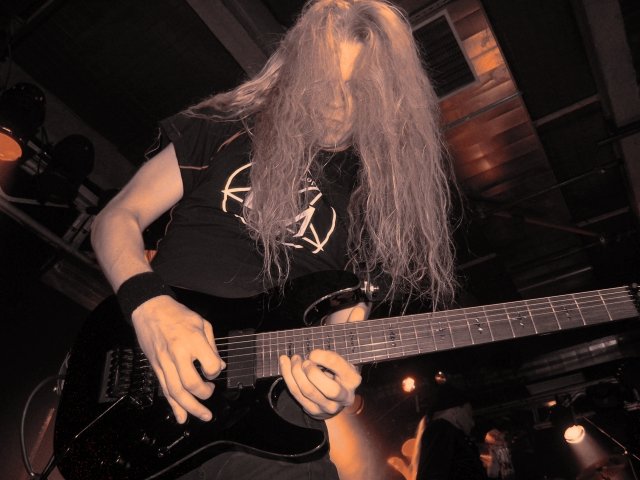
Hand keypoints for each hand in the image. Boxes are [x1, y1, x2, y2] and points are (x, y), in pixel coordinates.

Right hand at [130, 295, 224, 422]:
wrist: (150, 309)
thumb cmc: (179, 314)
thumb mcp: (202, 323)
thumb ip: (212, 346)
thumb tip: (220, 366)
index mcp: (193, 340)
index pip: (209, 366)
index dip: (215, 372)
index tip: (214, 370)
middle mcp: (178, 354)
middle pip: (191, 384)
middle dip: (204, 394)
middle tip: (210, 391)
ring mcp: (164, 363)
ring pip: (176, 392)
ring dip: (191, 408)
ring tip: (204, 416)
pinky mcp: (156, 368)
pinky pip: (165, 390)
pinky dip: (174, 406)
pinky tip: (182, 418)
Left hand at [279, 349, 360, 418]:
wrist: (334, 398)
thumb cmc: (336, 374)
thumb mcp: (339, 363)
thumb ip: (329, 359)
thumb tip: (312, 357)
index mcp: (352, 379)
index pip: (340, 367)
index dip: (324, 358)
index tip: (313, 353)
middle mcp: (344, 397)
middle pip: (329, 389)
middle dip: (313, 373)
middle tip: (305, 362)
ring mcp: (328, 407)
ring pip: (308, 391)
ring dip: (296, 372)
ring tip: (294, 359)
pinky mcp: (313, 410)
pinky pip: (296, 393)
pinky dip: (288, 376)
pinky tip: (284, 363)